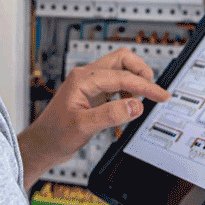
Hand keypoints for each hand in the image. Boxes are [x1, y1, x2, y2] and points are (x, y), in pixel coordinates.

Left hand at [29, 47, 170, 164]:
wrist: (43, 145)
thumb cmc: (55, 134)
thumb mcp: (84, 126)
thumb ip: (111, 114)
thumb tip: (136, 106)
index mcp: (83, 78)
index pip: (122, 76)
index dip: (145, 86)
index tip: (161, 96)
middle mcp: (87, 77)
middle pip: (122, 60)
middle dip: (141, 73)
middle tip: (153, 92)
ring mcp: (91, 85)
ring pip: (121, 72)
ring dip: (134, 85)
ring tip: (139, 105)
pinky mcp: (94, 95)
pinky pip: (117, 87)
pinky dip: (127, 96)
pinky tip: (127, 113)